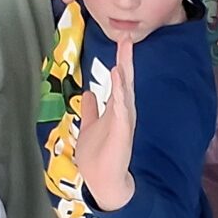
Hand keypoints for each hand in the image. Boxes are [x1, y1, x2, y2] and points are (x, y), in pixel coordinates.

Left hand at [74, 35, 136, 209]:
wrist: (104, 180)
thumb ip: (91, 109)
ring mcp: (124, 121)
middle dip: (126, 59)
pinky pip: (122, 108)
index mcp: (115, 109)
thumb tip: (89, 93)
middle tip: (127, 38)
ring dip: (125, 71)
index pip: (119, 81)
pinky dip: (120, 92)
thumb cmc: (99, 156)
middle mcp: (122, 112)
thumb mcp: (90, 126)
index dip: (122, 61)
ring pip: (125, 91)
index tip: (123, 41)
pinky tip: (119, 77)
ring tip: (125, 51)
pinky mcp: (123, 131)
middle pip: (125, 81)